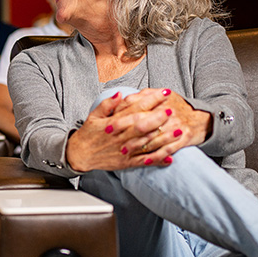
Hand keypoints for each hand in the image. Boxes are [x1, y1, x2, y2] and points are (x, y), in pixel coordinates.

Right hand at [66, 88, 210, 170]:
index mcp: (112, 124)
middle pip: (143, 127)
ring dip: (163, 139)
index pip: (134, 110)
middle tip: (173, 110)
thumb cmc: (88, 134)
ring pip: (147, 144)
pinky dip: (157, 160)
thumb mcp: (93, 116)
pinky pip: (144, 162)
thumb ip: (108, 104)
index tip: (163, 94)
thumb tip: (120, 94)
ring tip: (178, 131)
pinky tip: (170, 157)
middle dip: (159, 118)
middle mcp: (120, 138)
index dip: (150, 101)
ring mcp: (124, 151)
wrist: (79, 155)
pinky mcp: (126, 163)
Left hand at [112, 88, 210, 163]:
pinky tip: (145, 160)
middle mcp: (168, 112)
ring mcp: (177, 125)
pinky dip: (156, 155)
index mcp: (160, 100)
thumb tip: (123, 97)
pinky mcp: (185, 137)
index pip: (137, 106)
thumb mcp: (162, 96)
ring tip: (123, 152)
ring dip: (138, 146)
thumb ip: (143, 96)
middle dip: (126, 132)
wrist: (201, 119)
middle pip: (144, 122)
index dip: (121, 116)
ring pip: (154, 137)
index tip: (108, 124)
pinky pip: (169, 148)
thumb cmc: (177, 108)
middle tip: (111, 139)